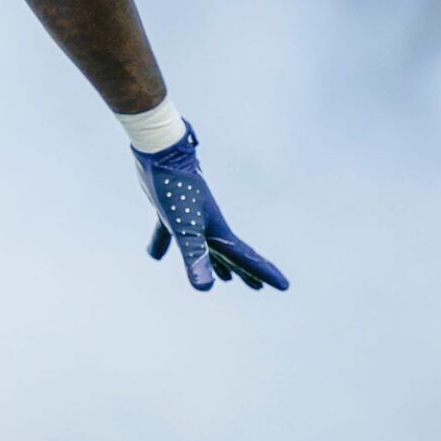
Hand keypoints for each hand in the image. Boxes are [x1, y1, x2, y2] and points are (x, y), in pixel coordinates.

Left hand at [133, 123, 287, 291]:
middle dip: (243, 271)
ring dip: (215, 262)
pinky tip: (154, 255)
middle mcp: (207, 224)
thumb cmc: (175, 186)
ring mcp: (189, 216)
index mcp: (217, 231)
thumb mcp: (184, 226)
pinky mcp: (169, 209)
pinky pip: (169, 233)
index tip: (285, 286)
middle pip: (230, 254)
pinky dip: (162, 244)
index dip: (264, 273)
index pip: (245, 258)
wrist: (160, 151)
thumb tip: (204, 289)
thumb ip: (195, 256)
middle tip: (256, 287)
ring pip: (206, 245)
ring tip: (223, 277)